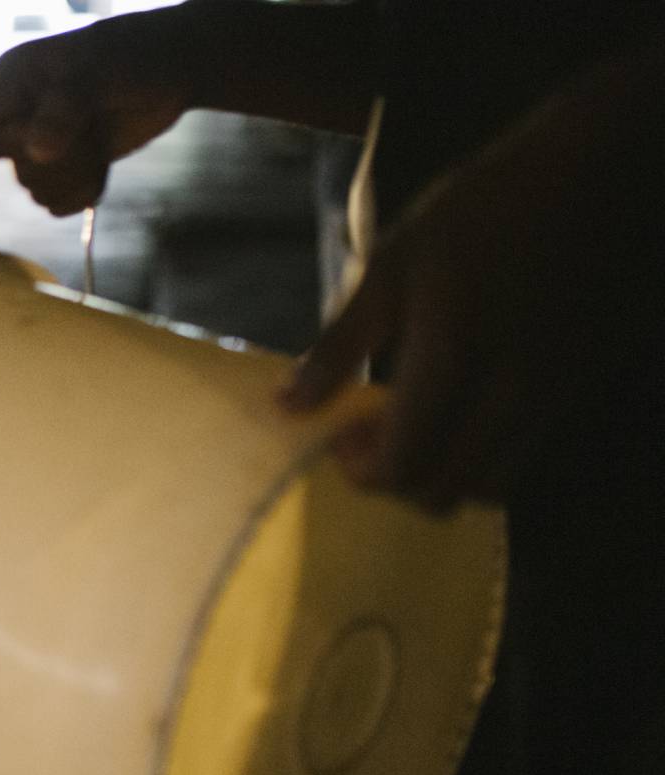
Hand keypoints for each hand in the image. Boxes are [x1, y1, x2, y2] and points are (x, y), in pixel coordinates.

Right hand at [0, 11, 195, 214]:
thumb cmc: (132, 59)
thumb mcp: (98, 74)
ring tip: (99, 156)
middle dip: (60, 167)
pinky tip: (99, 176)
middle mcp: (21, 114)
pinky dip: (78, 196)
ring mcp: (44, 141)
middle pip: (19, 170)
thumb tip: (37, 153)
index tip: (67, 131)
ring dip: (72, 182)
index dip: (25, 149)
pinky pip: (56, 201)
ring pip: (37, 189)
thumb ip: (64, 109)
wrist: (169, 71)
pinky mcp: (67, 164)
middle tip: (92, 140)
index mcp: (13, 82)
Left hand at [276, 54, 657, 510]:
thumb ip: (340, 344)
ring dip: (441, 473)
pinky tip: (460, 406)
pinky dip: (482, 453)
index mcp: (456, 356)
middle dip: (396, 480)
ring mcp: (556, 395)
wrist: (600, 171)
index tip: (339, 433)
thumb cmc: (484, 207)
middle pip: (447, 491)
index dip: (361, 469)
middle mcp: (514, 391)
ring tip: (413, 422)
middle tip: (368, 435)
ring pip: (493, 483)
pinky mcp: (581, 388)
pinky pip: (525, 453)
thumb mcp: (395, 261)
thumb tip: (287, 407)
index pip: (404, 463)